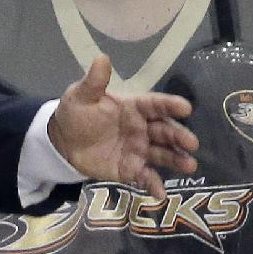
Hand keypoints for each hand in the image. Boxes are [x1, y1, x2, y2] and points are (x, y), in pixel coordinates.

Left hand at [49, 56, 198, 198]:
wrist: (61, 142)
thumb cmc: (77, 114)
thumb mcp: (82, 96)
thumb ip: (94, 82)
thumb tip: (101, 58)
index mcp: (135, 107)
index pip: (156, 104)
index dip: (170, 105)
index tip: (185, 108)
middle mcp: (143, 128)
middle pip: (165, 131)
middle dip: (179, 136)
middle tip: (191, 143)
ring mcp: (139, 149)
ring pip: (162, 154)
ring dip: (176, 160)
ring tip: (189, 166)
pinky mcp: (130, 168)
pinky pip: (145, 177)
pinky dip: (153, 185)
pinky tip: (161, 195)